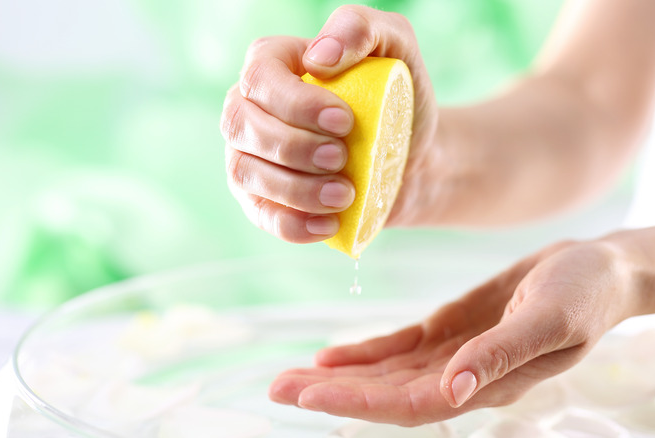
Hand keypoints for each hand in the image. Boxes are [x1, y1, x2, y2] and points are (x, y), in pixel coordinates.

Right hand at [221, 5, 436, 242]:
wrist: (412, 156)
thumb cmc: (398, 97)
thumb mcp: (395, 45)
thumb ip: (361, 28)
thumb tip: (319, 57)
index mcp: (273, 64)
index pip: (260, 78)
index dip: (294, 103)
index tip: (344, 121)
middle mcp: (250, 108)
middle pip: (242, 125)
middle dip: (293, 146)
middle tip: (343, 157)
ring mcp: (250, 156)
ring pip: (245, 172)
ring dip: (294, 188)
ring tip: (345, 194)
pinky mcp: (263, 199)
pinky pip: (261, 215)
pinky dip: (292, 224)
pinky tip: (329, 225)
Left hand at [269, 240, 636, 425]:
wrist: (599, 269)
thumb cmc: (584, 293)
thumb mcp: (549, 320)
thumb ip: (501, 356)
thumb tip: (453, 393)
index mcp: (485, 381)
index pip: (410, 403)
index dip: (359, 400)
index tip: (310, 392)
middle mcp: (461, 376)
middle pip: (385, 393)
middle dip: (331, 391)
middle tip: (277, 386)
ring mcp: (453, 355)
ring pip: (384, 374)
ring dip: (338, 376)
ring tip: (289, 375)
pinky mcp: (449, 330)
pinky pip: (398, 348)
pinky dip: (363, 354)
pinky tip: (331, 355)